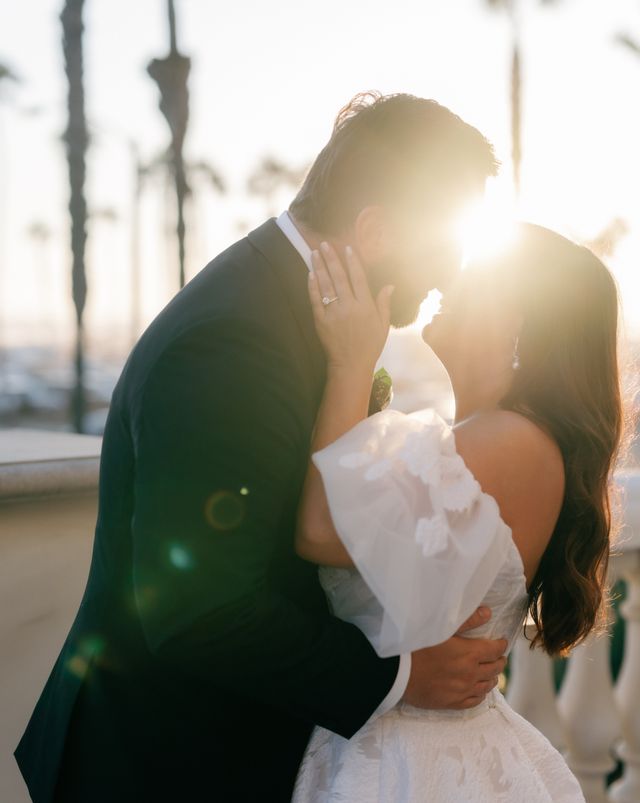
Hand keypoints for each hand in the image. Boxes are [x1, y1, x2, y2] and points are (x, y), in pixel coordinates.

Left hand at [308, 241, 393, 374]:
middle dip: (331, 259)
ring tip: (314, 253)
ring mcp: (333, 313)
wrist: (351, 365)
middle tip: (324, 244)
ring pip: (325, 285)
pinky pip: (315, 300)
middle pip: (338, 277)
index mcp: (365, 306)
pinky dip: (312, 287)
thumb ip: (384, 303)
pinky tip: (310, 274)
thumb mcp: (383, 325)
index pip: (358, 278)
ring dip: (319, 267)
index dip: (352, 261)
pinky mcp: (321, 321)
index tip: (346, 248)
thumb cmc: (370, 346)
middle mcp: (348, 306)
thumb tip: (390, 285)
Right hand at [402, 607, 507, 709]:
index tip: (501, 642)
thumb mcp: (442, 627)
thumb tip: (487, 613)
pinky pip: (474, 701)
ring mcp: (463, 690)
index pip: (495, 650)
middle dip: (499, 661)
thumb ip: (467, 620)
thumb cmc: (418, 646)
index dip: (501, 645)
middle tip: (499, 656)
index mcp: (470, 653)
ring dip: (492, 677)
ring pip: (487, 686)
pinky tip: (479, 691)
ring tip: (492, 673)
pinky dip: (481, 694)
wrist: (399, 672)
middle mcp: (471, 673)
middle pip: (494, 668)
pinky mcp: (453, 702)